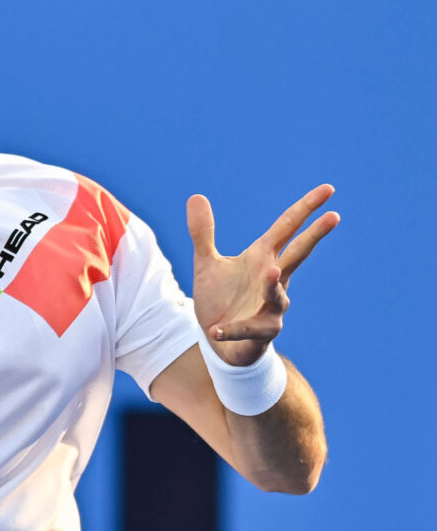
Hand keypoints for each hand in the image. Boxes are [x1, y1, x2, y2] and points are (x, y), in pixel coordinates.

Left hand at [187, 184, 339, 366]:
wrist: (219, 341)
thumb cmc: (220, 298)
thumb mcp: (206, 263)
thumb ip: (203, 233)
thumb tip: (196, 196)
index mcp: (261, 258)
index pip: (287, 228)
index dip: (305, 208)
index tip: (328, 189)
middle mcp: (273, 280)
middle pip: (297, 254)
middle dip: (314, 236)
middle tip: (334, 216)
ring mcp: (270, 307)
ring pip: (278, 294)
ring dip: (273, 284)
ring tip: (269, 269)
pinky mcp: (259, 333)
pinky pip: (247, 330)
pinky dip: (231, 329)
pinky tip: (215, 330)